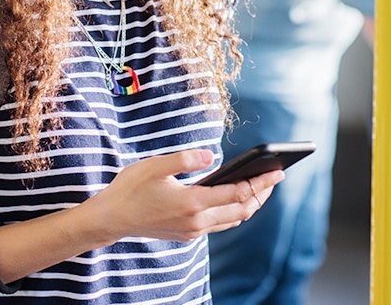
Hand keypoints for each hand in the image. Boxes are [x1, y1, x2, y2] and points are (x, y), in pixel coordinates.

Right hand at [83, 149, 284, 243]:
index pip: (238, 193)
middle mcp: (197, 221)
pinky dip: (233, 213)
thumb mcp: (155, 166)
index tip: (278, 171)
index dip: (261, 182)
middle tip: (275, 177)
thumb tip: (210, 156)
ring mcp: (192, 231)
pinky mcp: (186, 235)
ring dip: (249, 205)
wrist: (111, 218)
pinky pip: (219, 225)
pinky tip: (233, 200)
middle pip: (242, 210)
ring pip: (232, 221)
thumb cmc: (131, 188)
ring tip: (260, 188)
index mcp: (193, 202)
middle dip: (261, 193)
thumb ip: (185, 159)